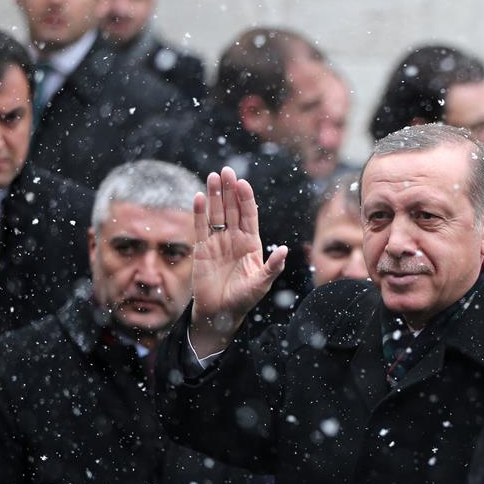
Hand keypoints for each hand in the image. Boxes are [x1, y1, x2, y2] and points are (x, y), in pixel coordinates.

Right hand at [189, 167, 287, 355]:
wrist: (220, 313)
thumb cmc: (244, 299)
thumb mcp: (261, 284)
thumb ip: (273, 267)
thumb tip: (285, 250)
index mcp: (251, 244)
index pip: (249, 216)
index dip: (246, 199)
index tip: (242, 183)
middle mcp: (234, 239)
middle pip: (232, 209)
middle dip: (229, 190)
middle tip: (226, 170)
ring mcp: (217, 242)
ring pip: (216, 214)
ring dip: (214, 195)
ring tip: (212, 177)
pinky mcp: (202, 250)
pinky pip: (200, 227)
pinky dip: (199, 212)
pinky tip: (198, 197)